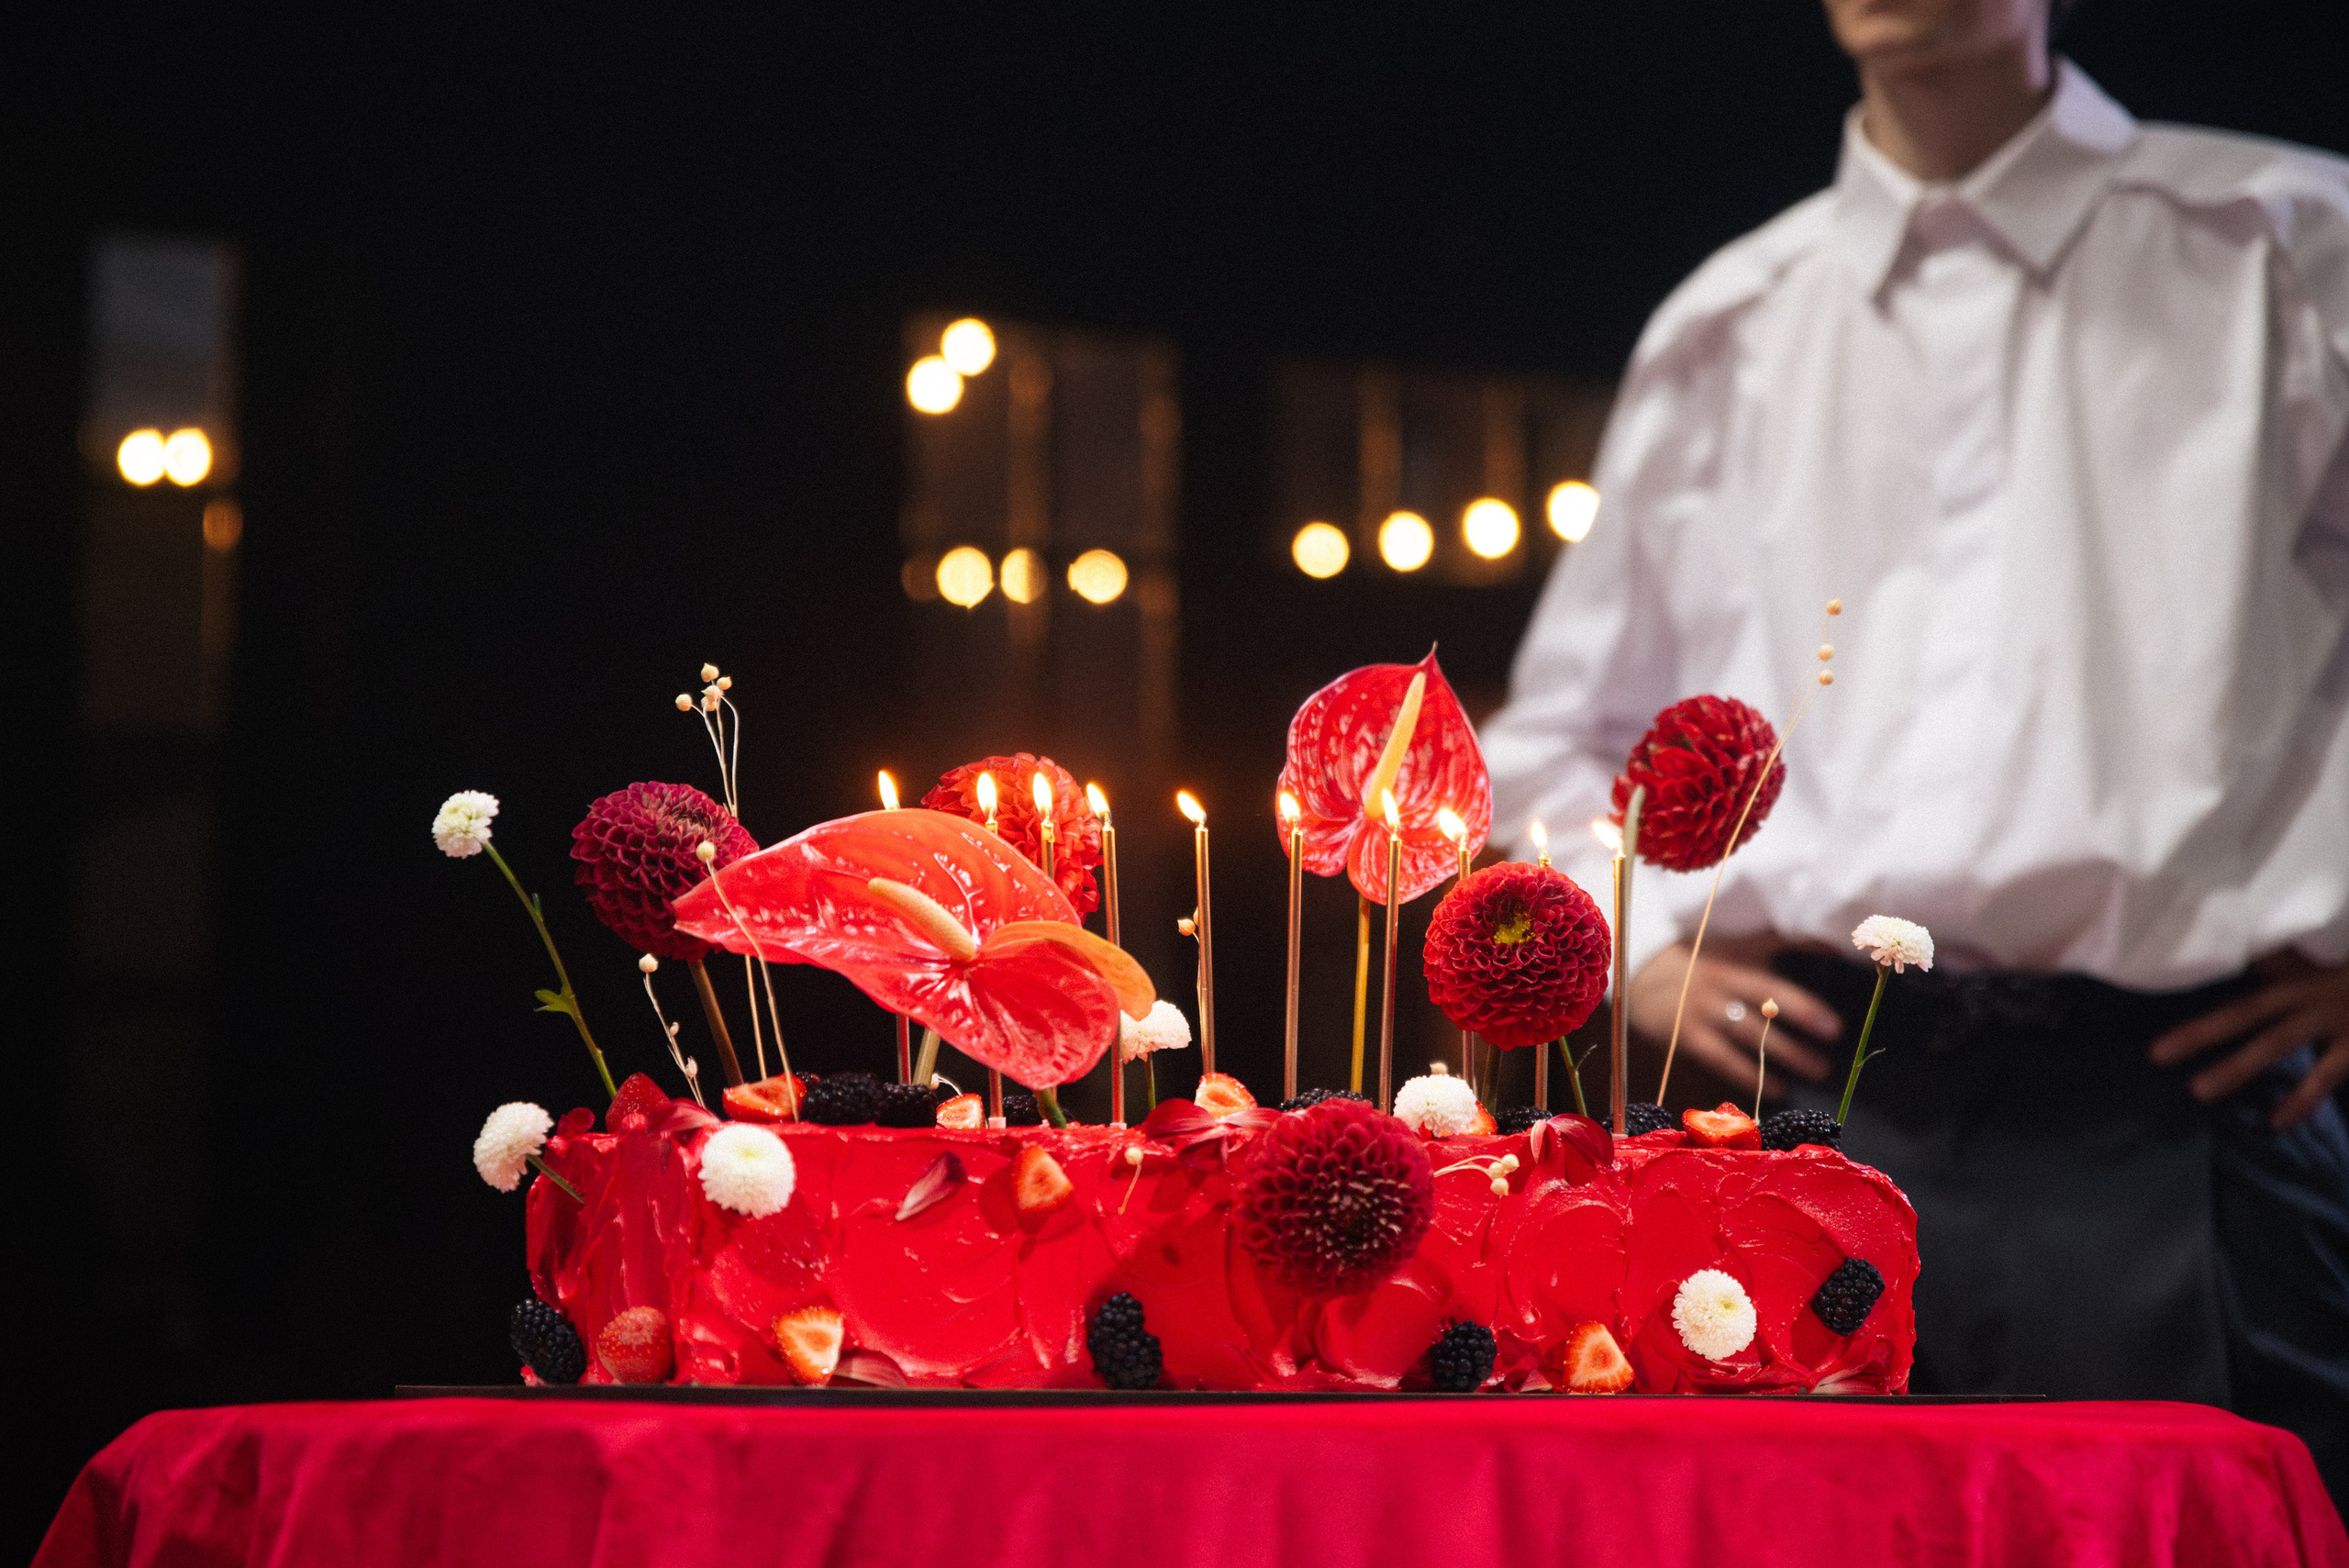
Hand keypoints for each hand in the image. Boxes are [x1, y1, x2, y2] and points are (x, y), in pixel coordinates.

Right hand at [1626, 934, 1842, 1100]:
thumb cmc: (1703, 963)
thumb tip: (1831, 946)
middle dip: (1800, 1017)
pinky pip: (1721, 1057)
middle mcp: (1720, 982)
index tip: (1834, 1021)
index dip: (1803, 994)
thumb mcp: (1736, 949)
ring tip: (1816, 1070)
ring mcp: (1702, 1009)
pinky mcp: (1687, 1035)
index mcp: (1735, 960)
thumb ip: (1777, 946)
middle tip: (1832, 1041)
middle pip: (1763, 999)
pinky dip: (1749, 1074)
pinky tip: (1776, 1090)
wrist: (1643, 977)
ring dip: (1784, 1053)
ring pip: (1747, 1033)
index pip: (1773, 973)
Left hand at [2148, 950, 2348, 1129]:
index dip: (2201, 1003)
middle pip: (2246, 1012)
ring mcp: (2335, 1019)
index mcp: (2296, 979)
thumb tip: (2249, 957)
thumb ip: (2287, 964)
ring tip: (2199, 1090)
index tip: (2161, 1024)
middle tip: (2157, 1054)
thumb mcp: (2327, 965)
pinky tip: (2277, 1122)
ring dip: (2237, 1066)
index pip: (2239, 992)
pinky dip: (2301, 1100)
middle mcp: (2308, 995)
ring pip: (2276, 1042)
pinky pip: (2326, 1074)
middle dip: (2201, 1032)